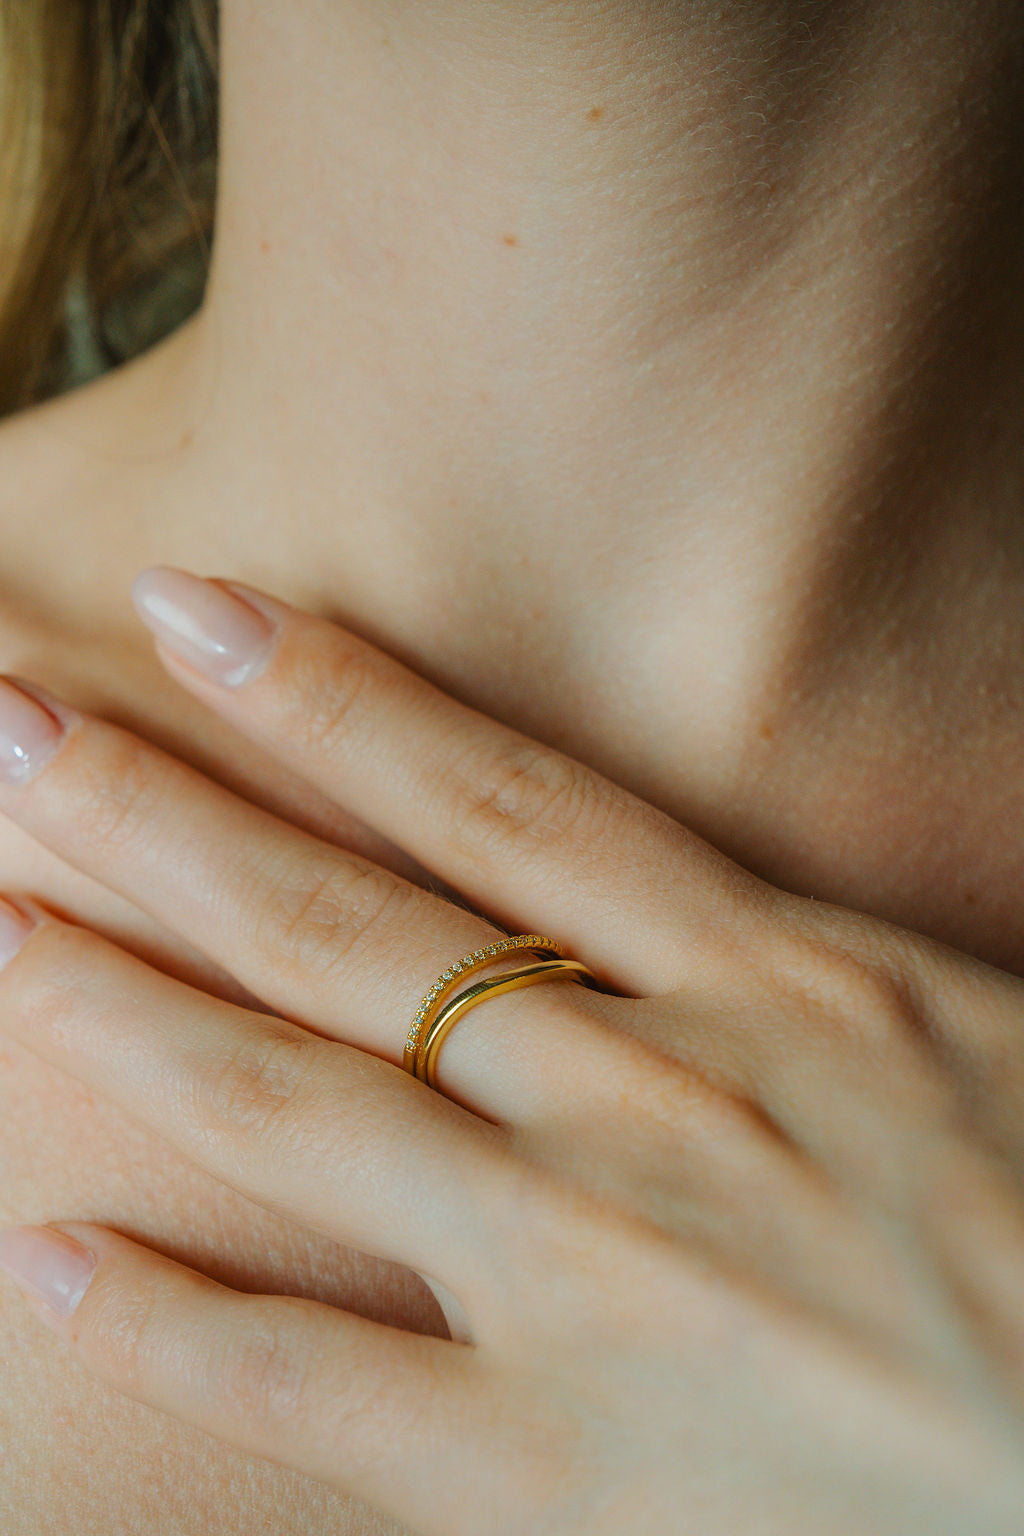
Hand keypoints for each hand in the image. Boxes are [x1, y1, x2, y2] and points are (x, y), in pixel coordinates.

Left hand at [0, 568, 1020, 1535]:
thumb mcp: (958, 1029)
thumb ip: (793, 970)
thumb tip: (668, 908)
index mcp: (773, 980)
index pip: (497, 798)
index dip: (329, 693)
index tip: (194, 611)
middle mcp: (650, 1094)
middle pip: (350, 925)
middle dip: (165, 812)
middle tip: (15, 723)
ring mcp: (593, 1275)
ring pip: (302, 1108)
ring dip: (125, 1010)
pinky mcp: (561, 1466)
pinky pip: (315, 1380)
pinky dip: (173, 1316)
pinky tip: (49, 1256)